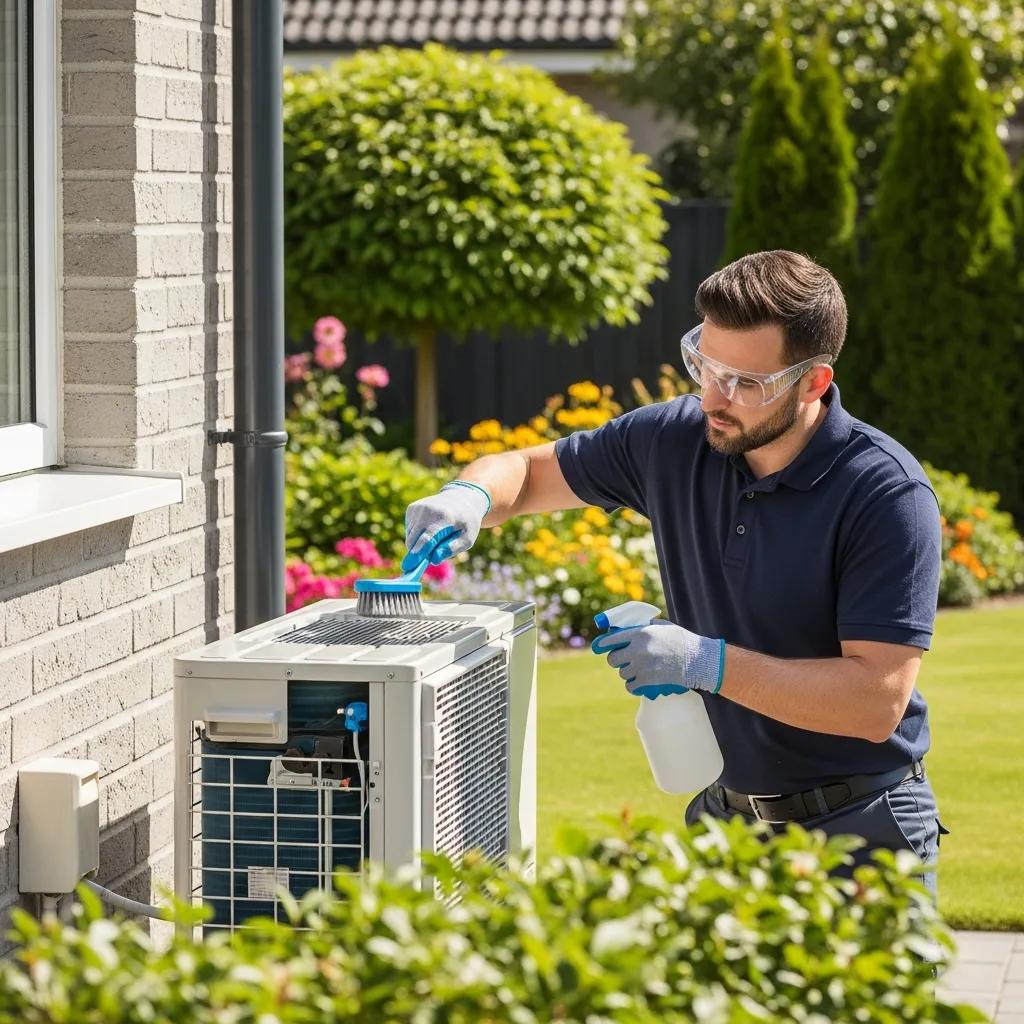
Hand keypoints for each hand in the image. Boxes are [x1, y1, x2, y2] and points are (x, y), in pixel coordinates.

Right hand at [402, 482, 490, 570]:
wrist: (461, 499)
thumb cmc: (466, 523)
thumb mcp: (468, 538)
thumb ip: (452, 549)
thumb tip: (434, 559)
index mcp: (444, 517)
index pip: (428, 537)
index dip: (419, 553)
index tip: (409, 566)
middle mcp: (428, 510)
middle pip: (414, 539)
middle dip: (417, 553)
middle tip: (428, 557)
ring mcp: (418, 508)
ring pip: (410, 537)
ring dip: (419, 544)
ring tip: (436, 536)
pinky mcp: (411, 508)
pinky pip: (409, 530)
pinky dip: (416, 535)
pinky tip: (429, 528)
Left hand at [591, 620, 724, 695]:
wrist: (698, 660)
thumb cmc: (682, 640)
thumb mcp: (662, 626)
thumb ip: (644, 627)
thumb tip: (628, 628)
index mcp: (640, 634)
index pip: (611, 639)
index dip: (602, 644)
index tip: (597, 647)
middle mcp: (637, 650)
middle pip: (613, 659)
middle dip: (617, 659)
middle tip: (625, 659)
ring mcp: (641, 667)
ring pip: (622, 673)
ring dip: (628, 672)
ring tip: (639, 670)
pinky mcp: (647, 681)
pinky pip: (630, 686)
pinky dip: (633, 685)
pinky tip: (639, 681)